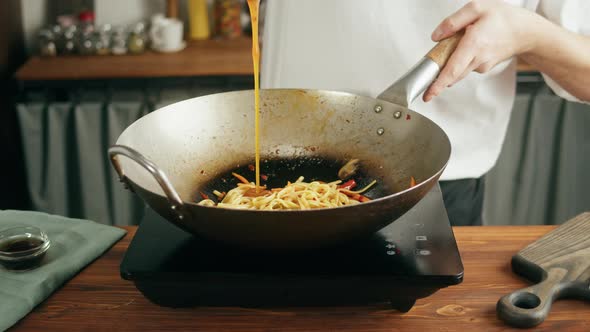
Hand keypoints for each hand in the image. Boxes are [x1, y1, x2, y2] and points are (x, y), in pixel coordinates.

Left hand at [423, 0, 543, 101]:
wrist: (526, 31)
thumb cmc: (504, 18)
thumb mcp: (477, 8)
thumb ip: (453, 21)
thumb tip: (436, 36)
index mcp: (474, 44)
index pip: (452, 70)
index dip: (438, 84)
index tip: (429, 94)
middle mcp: (478, 59)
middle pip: (451, 74)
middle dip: (439, 74)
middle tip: (435, 63)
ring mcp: (482, 66)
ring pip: (458, 70)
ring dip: (451, 62)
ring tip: (460, 43)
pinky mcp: (484, 68)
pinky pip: (466, 66)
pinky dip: (462, 59)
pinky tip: (469, 47)